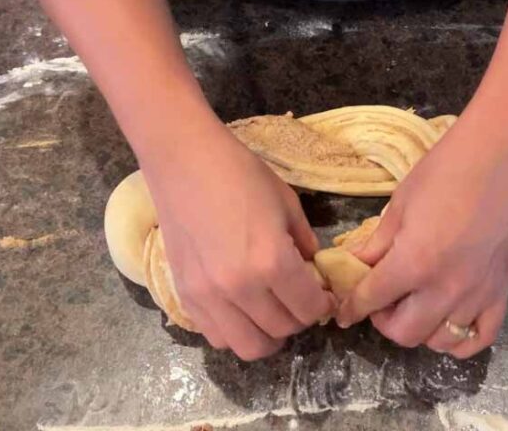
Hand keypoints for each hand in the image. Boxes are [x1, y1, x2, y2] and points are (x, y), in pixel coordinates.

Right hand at [141, 123, 333, 360]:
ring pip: (248, 346)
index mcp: (272, 262)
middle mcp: (240, 288)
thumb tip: (313, 271)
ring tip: (271, 311)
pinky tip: (242, 309)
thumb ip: (304, 243)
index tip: (323, 296)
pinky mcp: (185, 295)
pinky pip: (216, 336)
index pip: (309, 309)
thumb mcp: (287, 204)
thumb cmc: (240, 173)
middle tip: (299, 300)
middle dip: (299, 319)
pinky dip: (236, 331)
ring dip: (267, 334)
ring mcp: (208, 296)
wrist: (184, 160)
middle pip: (282, 331)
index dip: (323, 305)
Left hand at [336, 114, 507, 357]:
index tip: (343, 312)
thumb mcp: (400, 204)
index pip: (370, 301)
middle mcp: (446, 288)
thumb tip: (352, 267)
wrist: (503, 154)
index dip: (350, 308)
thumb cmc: (447, 169)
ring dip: (420, 329)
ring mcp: (478, 294)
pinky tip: (448, 319)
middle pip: (404, 333)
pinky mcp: (503, 291)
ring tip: (415, 305)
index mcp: (414, 263)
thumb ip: (376, 244)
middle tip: (382, 300)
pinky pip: (480, 338)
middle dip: (384, 321)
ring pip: (439, 341)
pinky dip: (460, 340)